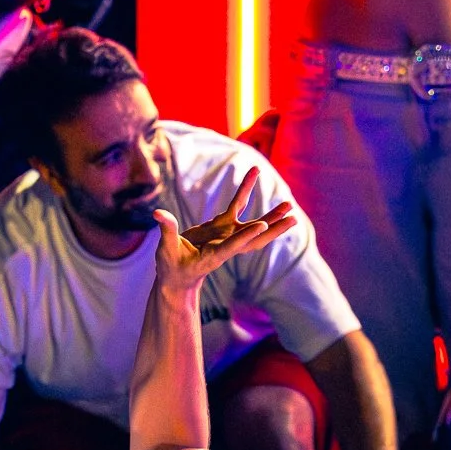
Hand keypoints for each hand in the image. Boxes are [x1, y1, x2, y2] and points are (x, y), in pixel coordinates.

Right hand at [152, 167, 297, 294]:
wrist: (178, 276)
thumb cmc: (172, 267)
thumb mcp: (166, 251)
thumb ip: (166, 231)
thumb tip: (158, 213)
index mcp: (214, 255)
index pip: (233, 245)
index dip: (247, 235)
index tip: (262, 226)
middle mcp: (226, 245)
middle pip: (255, 238)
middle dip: (273, 229)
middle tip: (292, 218)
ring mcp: (227, 235)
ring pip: (253, 224)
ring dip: (272, 215)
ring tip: (289, 204)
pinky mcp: (222, 226)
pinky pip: (237, 205)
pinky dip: (245, 190)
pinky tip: (253, 173)